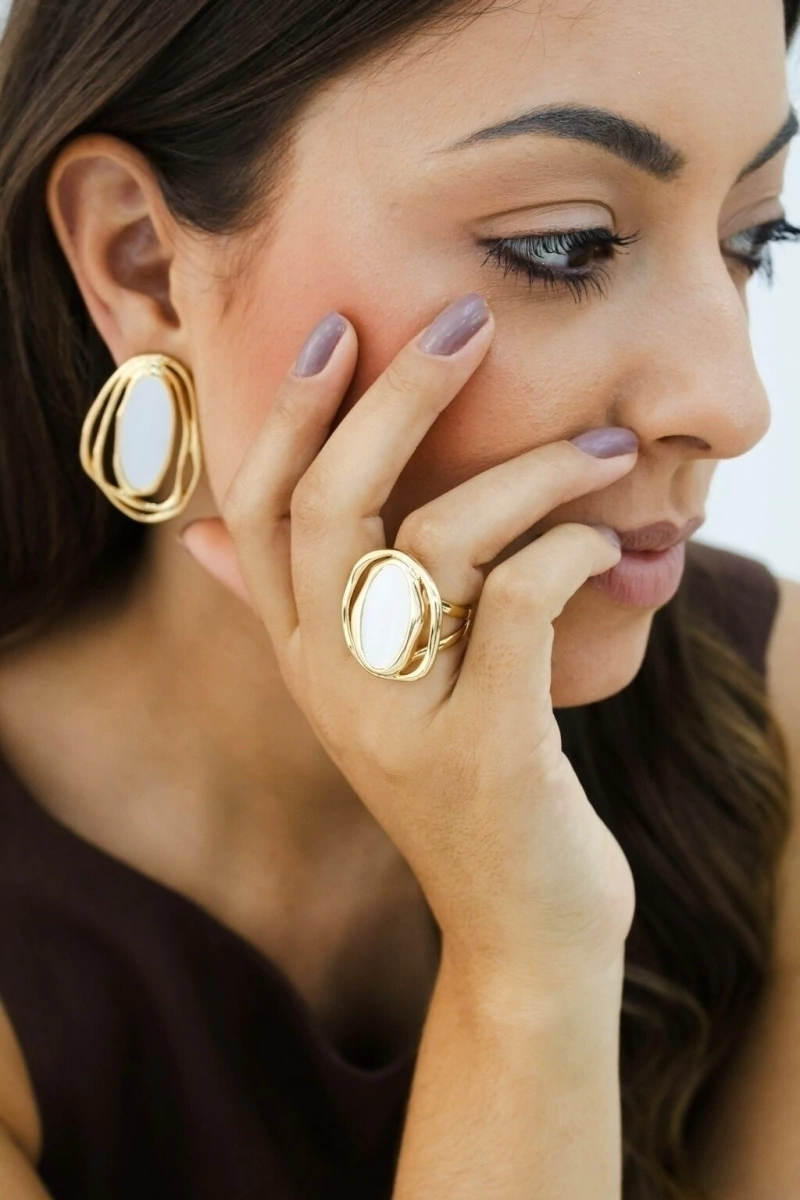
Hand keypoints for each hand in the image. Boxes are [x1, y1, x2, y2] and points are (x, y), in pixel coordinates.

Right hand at [178, 293, 638, 985]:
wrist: (521, 926)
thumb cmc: (463, 781)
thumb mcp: (368, 697)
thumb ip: (302, 613)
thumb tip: (204, 536)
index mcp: (304, 657)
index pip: (259, 511)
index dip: (289, 413)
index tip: (338, 329)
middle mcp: (333, 683)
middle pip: (334, 504)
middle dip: (396, 396)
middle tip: (467, 321)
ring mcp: (403, 720)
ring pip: (440, 541)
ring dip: (531, 472)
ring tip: (601, 446)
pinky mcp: (487, 749)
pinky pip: (521, 605)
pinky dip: (569, 549)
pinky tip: (605, 538)